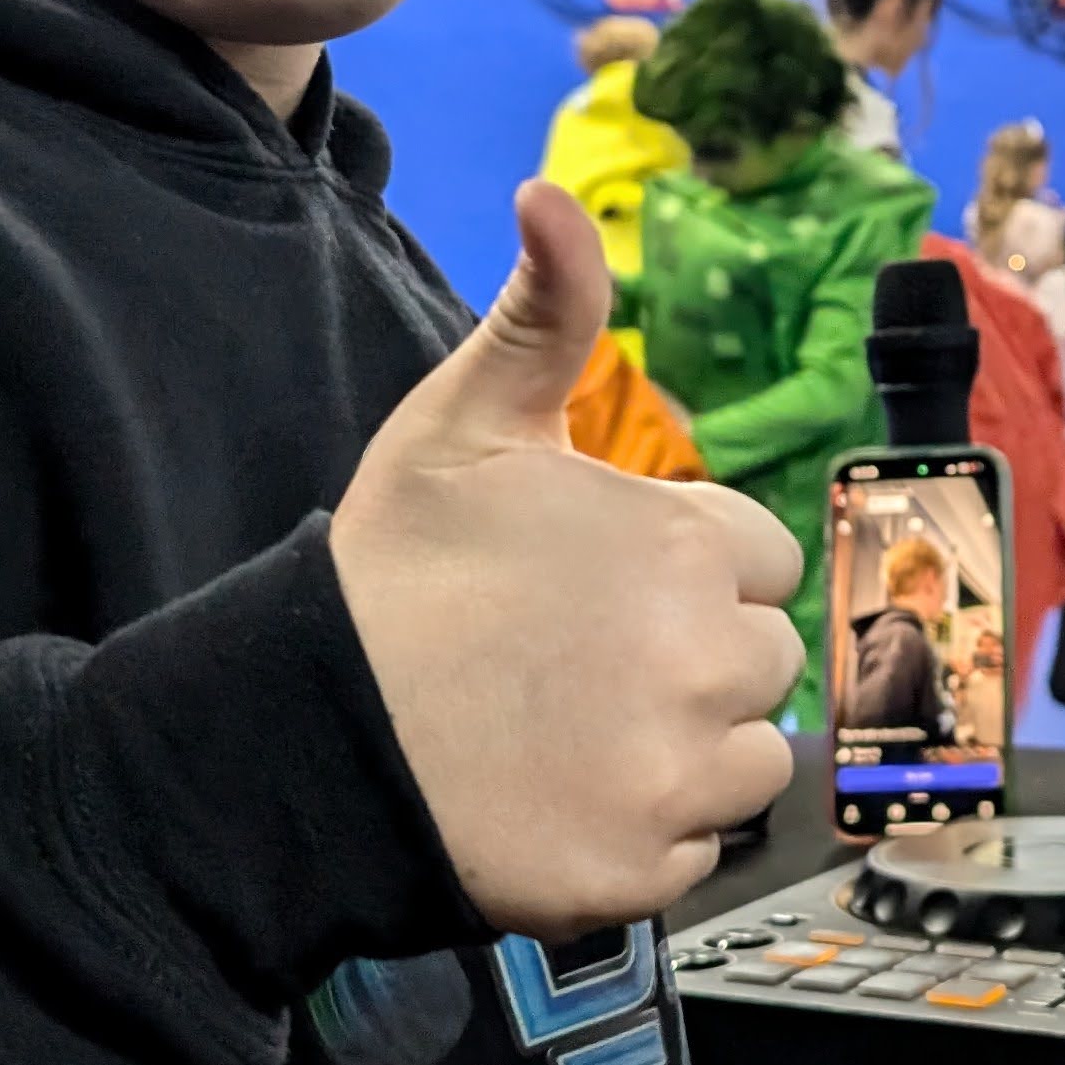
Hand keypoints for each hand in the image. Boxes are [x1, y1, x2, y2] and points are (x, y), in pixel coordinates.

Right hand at [334, 183, 803, 936]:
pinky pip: (695, 848)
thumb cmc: (391, 572)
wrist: (301, 734)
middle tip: (576, 661)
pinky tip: (560, 794)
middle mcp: (708, 662)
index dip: (683, 568)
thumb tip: (555, 195)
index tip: (598, 584)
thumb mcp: (463, 420)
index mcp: (689, 548)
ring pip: (746, 759)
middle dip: (692, 657)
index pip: (756, 558)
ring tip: (570, 728)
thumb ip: (544, 313)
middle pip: (764, 660)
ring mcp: (678, 775)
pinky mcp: (645, 869)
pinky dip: (643, 832)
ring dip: (683, 748)